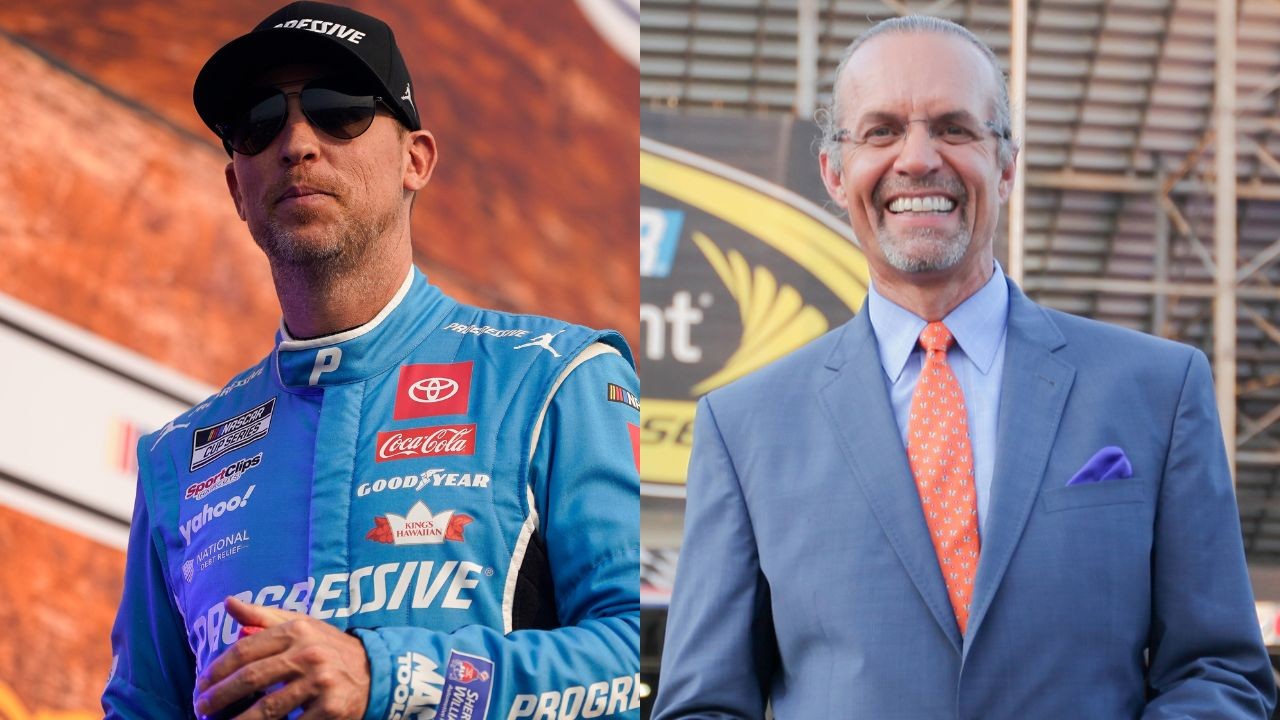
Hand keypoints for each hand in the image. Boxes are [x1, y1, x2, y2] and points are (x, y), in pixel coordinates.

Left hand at [194, 596, 370, 719]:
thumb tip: (228, 603)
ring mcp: (321, 681)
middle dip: (218, 696)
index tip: (200, 685)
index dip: (216, 670)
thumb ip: (263, 616)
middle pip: (250, 678)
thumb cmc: (329, 648)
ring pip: (267, 708)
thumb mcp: (301, 625)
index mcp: (297, 630)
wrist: (375, 671)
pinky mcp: (331, 708)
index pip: (244, 650)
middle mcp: (309, 653)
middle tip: (201, 708)